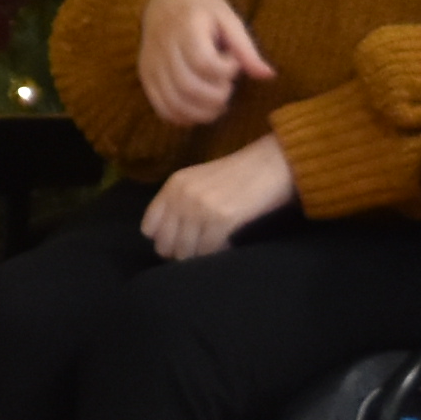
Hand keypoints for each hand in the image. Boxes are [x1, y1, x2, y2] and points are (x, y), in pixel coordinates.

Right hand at [136, 0, 275, 130]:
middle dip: (217, 96)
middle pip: (189, 86)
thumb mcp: (228, 19)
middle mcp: (164, 46)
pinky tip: (199, 109)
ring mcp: (151, 64)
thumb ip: (246, 49)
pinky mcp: (146, 77)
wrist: (163, 1)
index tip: (233, 63)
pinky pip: (162, 108)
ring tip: (217, 102)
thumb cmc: (202, 10)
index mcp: (187, 26)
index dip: (226, 71)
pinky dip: (183, 117)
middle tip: (227, 88)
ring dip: (202, 113)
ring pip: (174, 102)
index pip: (204, 62)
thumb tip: (268, 76)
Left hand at [140, 133, 297, 260]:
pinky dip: (218, 254)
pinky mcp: (222, 218)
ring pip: (185, 252)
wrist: (272, 163)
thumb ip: (179, 203)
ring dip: (199, 256)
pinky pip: (208, 251)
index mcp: (173, 185)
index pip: (149, 228)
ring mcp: (200, 207)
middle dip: (181, 252)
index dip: (164, 240)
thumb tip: (166, 240)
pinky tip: (228, 246)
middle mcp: (182, 196)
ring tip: (214, 247)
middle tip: (200, 250)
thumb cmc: (238, 175)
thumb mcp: (198, 182)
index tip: (181, 243)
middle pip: (166, 245)